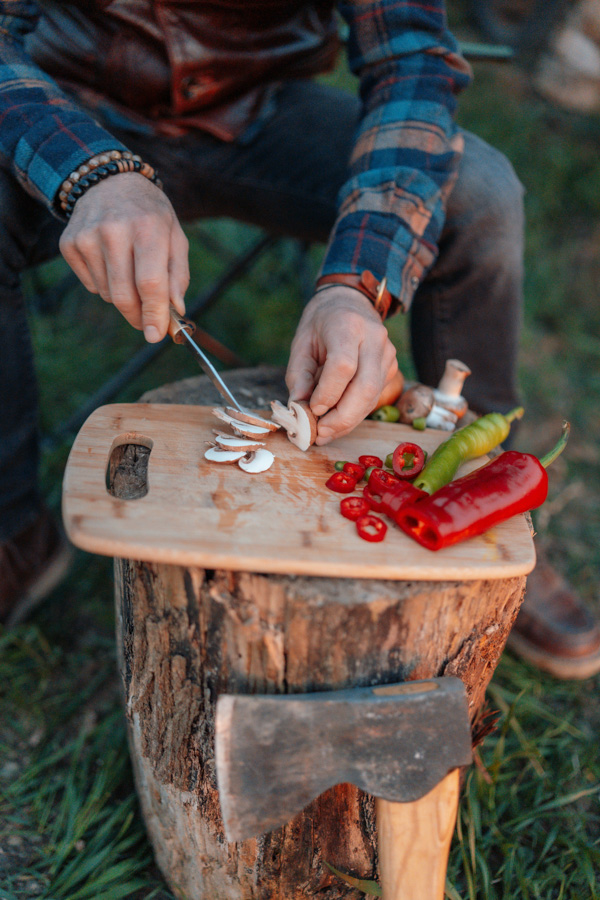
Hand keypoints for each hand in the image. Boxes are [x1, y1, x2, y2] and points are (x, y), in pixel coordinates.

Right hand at [59, 173, 188, 340]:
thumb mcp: (175, 236)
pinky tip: (111, 261)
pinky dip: (105, 284)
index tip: (155, 335)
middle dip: (138, 316)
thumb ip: (178, 276)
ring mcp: (87, 237)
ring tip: (130, 270)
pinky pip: (91, 285)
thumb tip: (175, 310)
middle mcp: (114, 231)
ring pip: (108, 294)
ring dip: (123, 296)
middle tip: (147, 323)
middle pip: (124, 295)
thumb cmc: (150, 215)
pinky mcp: (69, 244)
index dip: (154, 314)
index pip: (150, 283)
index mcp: (147, 228)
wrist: (110, 182)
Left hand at [286, 286, 398, 444]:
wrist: (351, 303)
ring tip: (325, 433)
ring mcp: (387, 355)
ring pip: (372, 397)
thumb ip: (298, 375)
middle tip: (320, 433)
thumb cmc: (322, 323)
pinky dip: (355, 414)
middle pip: (365, 387)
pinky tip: (337, 422)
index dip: (328, 393)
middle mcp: (374, 339)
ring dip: (348, 421)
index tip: (312, 409)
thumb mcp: (302, 342)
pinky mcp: (391, 369)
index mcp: (348, 326)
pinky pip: (374, 398)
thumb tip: (298, 408)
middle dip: (342, 417)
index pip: (343, 365)